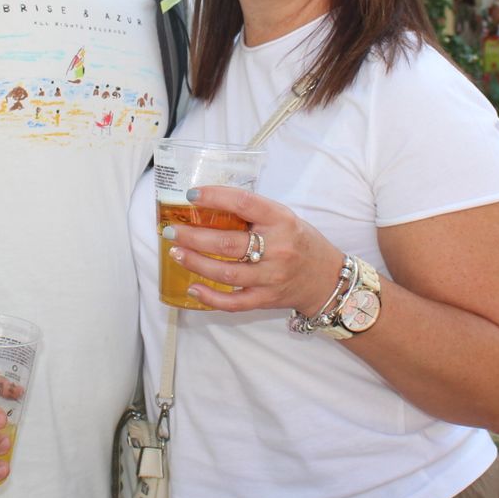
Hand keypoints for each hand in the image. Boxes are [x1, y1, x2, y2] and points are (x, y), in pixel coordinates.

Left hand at [163, 186, 345, 315]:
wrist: (327, 278)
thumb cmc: (299, 242)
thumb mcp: (283, 217)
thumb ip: (253, 213)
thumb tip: (209, 204)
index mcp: (281, 220)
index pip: (244, 203)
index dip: (215, 197)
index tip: (192, 195)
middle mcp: (277, 248)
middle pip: (227, 242)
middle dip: (192, 236)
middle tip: (171, 230)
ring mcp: (271, 277)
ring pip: (225, 272)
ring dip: (195, 262)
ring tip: (176, 252)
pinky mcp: (266, 300)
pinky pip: (233, 302)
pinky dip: (209, 297)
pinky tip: (192, 287)